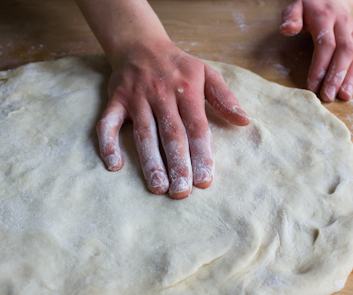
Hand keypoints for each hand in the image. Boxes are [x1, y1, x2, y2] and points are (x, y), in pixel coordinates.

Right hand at [97, 39, 249, 198]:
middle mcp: (161, 94)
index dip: (201, 154)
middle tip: (182, 193)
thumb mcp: (207, 73)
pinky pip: (108, 123)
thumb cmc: (179, 66)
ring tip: (158, 188)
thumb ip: (225, 98)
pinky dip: (108, 143)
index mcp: (187, 89)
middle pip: (171, 134)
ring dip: (150, 162)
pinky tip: (114, 166)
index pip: (196, 127)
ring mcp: (136, 97)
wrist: (141, 44)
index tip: (205, 180)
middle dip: (178, 164)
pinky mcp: (116, 100)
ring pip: (144, 133)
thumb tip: (245, 121)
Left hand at [279, 0, 352, 100]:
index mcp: (326, 17)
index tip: (312, 86)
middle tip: (329, 96)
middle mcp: (344, 25)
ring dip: (352, 77)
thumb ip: (291, 18)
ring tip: (345, 96)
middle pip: (345, 52)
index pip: (325, 45)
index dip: (320, 67)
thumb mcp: (296, 8)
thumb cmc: (309, 8)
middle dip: (337, 76)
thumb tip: (287, 29)